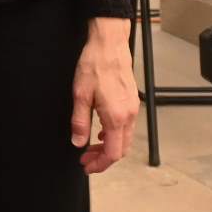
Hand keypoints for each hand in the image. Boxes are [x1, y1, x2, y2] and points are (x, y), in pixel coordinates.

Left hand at [71, 16, 136, 173]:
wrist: (110, 45)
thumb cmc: (95, 65)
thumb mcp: (80, 95)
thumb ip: (80, 122)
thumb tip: (78, 142)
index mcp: (116, 117)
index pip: (112, 153)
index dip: (100, 164)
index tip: (87, 166)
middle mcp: (128, 115)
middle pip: (120, 149)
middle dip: (103, 158)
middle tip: (85, 159)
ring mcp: (133, 108)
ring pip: (124, 139)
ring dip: (108, 147)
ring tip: (90, 146)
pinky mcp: (132, 102)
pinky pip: (126, 127)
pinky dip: (114, 135)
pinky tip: (100, 131)